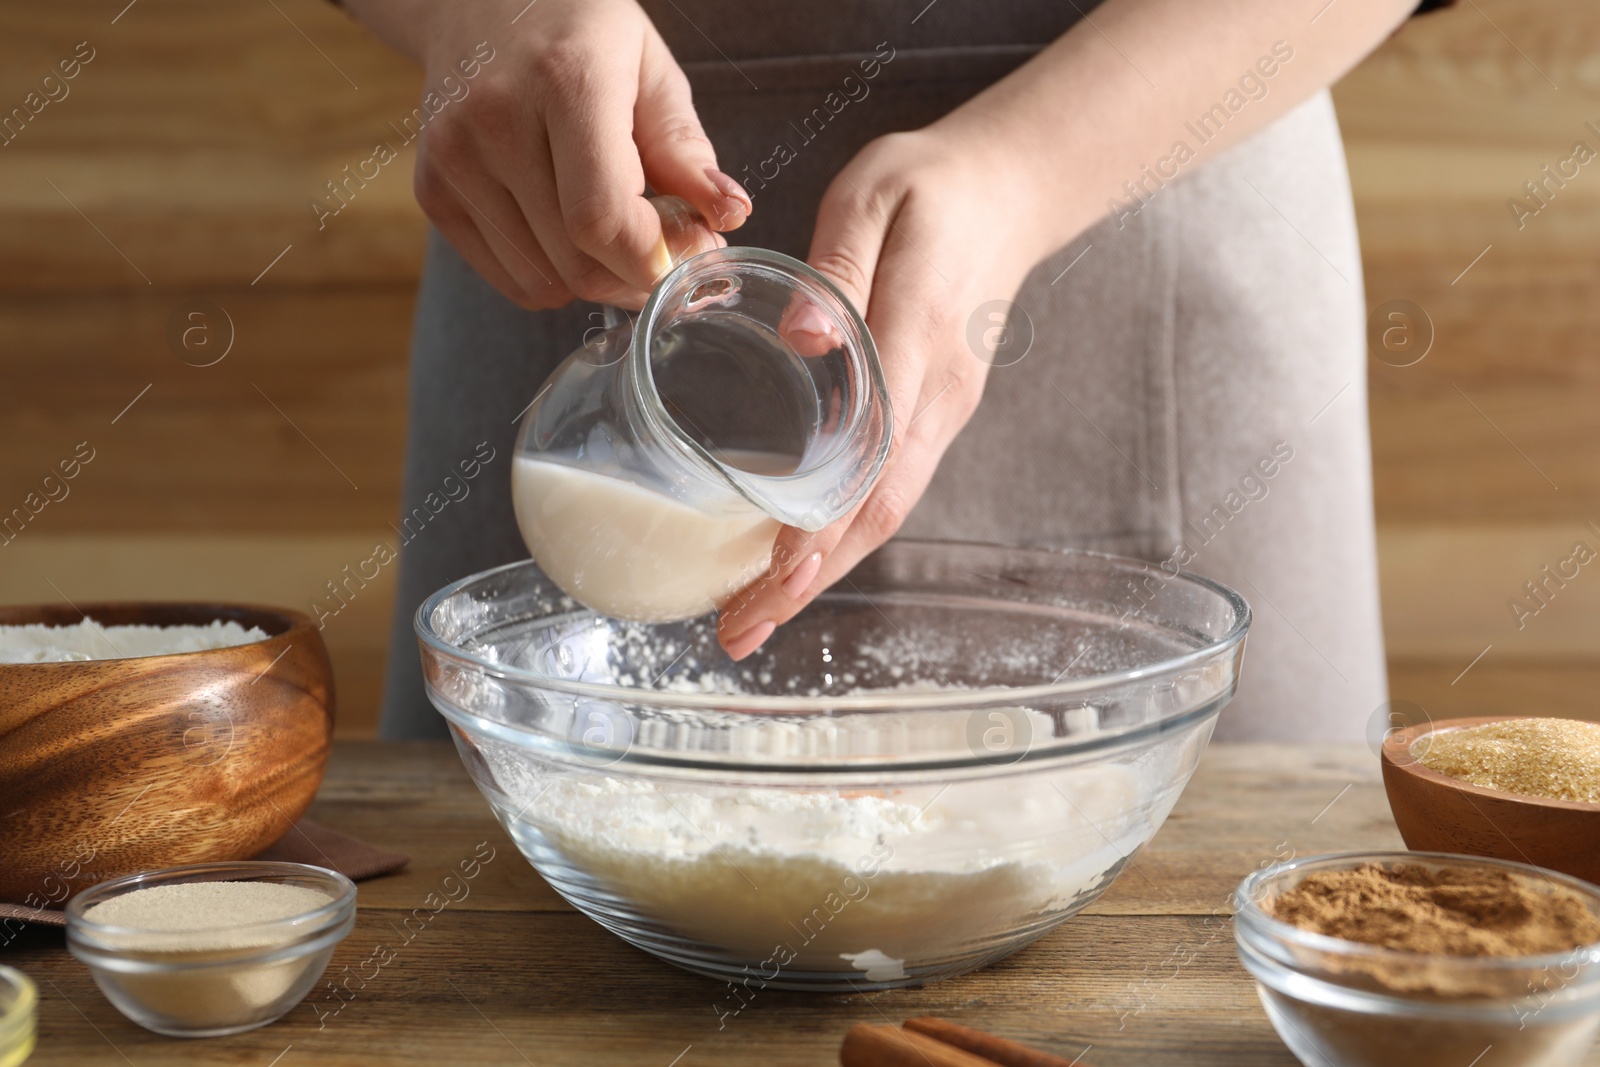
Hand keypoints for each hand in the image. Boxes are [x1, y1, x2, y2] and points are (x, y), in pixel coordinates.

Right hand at [377, 0, 751, 308]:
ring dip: (598, 280)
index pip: (602, 218)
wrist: (475, 0)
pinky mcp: (434, 192)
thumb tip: (729, 215)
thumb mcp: (650, 70)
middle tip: (668, 251)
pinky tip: (572, 235)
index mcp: (564, 81)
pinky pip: (513, 280)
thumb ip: (686, 149)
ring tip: (618, 233)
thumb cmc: (579, 32)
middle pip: (577, 261)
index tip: (694, 251)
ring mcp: (454, 161)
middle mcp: (495, 121)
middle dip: (637, 275)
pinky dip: (557, 278)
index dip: (655, 258)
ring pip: (546, 282)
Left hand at [716, 125, 1053, 658]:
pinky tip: (790, 562)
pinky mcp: (933, 414)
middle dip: (806, 580)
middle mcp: (937, 394)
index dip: (823, 521)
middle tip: (737, 632)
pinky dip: (838, 537)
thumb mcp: (873, 196)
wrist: (1008, 192)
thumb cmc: (928, 188)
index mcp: (917, 337)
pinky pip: (887, 490)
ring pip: (883, 513)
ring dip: (818, 573)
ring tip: (750, 619)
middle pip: (878, 510)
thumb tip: (801, 337)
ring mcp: (941, 411)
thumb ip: (837, 266)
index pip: (871, 452)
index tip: (772, 574)